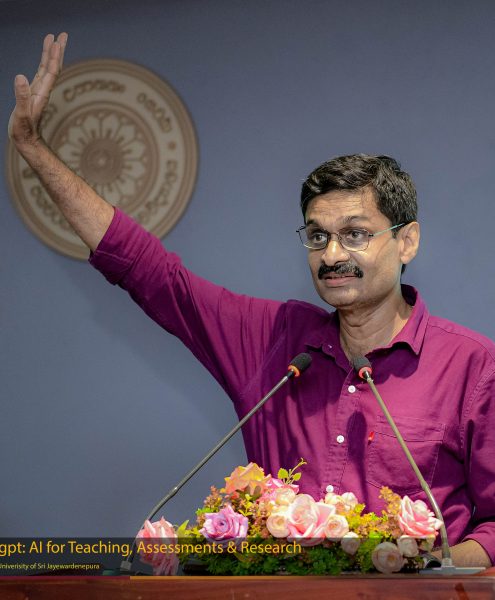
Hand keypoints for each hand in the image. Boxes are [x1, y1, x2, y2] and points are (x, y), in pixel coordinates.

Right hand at [8, 33, 67, 150]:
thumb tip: (21, 77)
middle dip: (57, 51)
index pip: (50, 71)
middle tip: (63, 35)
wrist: (27, 142)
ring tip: (54, 39)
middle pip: (52, 67)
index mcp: (41, 93)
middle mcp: (43, 90)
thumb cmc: (23, 131)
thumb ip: (22, 97)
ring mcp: (39, 91)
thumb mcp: (21, 114)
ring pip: (47, 69)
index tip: (56, 41)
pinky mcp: (34, 94)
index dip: (53, 56)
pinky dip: (43, 63)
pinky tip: (43, 58)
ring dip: (51, 54)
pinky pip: (40, 75)